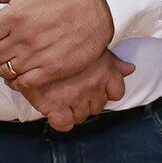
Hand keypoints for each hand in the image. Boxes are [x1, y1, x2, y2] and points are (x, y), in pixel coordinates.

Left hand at [0, 0, 114, 89]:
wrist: (98, 6)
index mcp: (14, 15)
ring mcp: (37, 56)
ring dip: (3, 66)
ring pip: (4, 71)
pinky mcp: (51, 69)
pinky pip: (24, 83)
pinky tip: (21, 72)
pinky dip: (18, 81)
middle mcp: (22, 38)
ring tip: (9, 59)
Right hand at [20, 52, 135, 131]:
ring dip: (75, 109)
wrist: (31, 42)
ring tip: (63, 93)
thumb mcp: (91, 44)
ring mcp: (75, 97)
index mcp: (105, 70)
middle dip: (88, 99)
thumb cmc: (62, 39)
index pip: (116, 92)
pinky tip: (55, 107)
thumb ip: (113, 61)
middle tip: (74, 87)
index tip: (95, 86)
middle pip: (98, 106)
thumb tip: (130, 69)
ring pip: (82, 115)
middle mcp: (93, 85)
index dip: (106, 91)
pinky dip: (60, 119)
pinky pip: (64, 124)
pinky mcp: (55, 107)